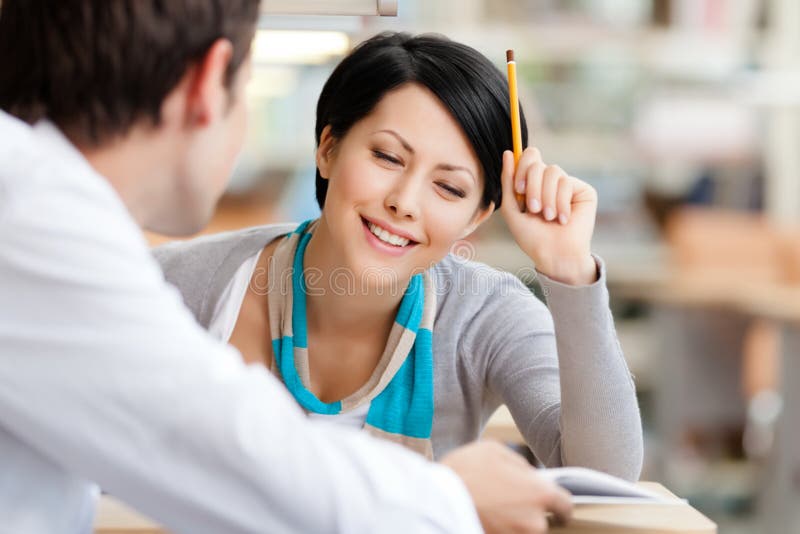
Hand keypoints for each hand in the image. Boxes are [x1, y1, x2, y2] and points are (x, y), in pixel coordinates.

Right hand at [440, 441, 571, 533]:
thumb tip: (530, 475)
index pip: (566, 505)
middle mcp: (535, 522)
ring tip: (492, 509)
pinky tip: (486, 517)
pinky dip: (500, 528)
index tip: (555, 506)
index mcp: (540, 493)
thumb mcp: (495, 450)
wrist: (435, 500)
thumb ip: (521, 464)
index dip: (560, 503)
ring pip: (524, 530)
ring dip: (514, 522)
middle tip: (507, 500)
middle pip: (543, 521)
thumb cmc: (465, 471)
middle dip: (530, 512)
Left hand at [500, 148, 597, 284]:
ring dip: (546, 197)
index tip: (518, 189)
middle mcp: (550, 181)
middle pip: (537, 162)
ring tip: (547, 217)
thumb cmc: (532, 237)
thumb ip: (508, 182)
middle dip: (532, 186)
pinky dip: (560, 202)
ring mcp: (567, 184)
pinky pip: (567, 182)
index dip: (521, 167)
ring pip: (552, 171)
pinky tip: (563, 219)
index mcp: (533, 183)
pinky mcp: (583, 190)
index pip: (528, 158)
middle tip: (533, 208)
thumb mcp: (512, 209)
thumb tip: (509, 152)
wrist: (554, 255)